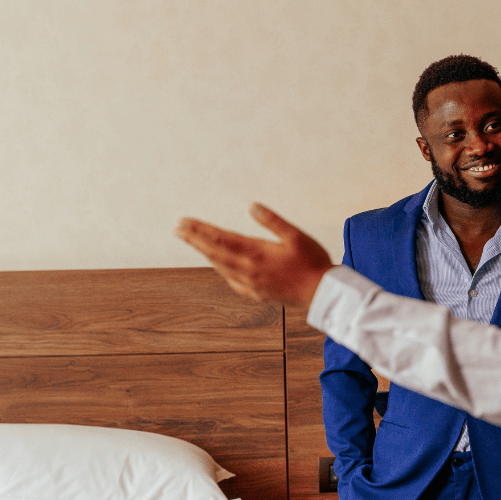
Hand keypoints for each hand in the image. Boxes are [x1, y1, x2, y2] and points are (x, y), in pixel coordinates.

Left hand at [176, 204, 335, 306]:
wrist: (323, 293)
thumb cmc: (312, 262)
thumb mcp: (296, 236)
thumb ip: (272, 221)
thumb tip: (251, 206)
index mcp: (256, 253)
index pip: (220, 238)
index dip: (200, 230)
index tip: (183, 222)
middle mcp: (249, 270)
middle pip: (214, 253)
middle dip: (195, 240)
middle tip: (178, 230)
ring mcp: (252, 284)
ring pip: (221, 267)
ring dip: (206, 255)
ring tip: (196, 244)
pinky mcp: (258, 293)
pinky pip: (232, 282)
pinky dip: (222, 271)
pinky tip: (221, 268)